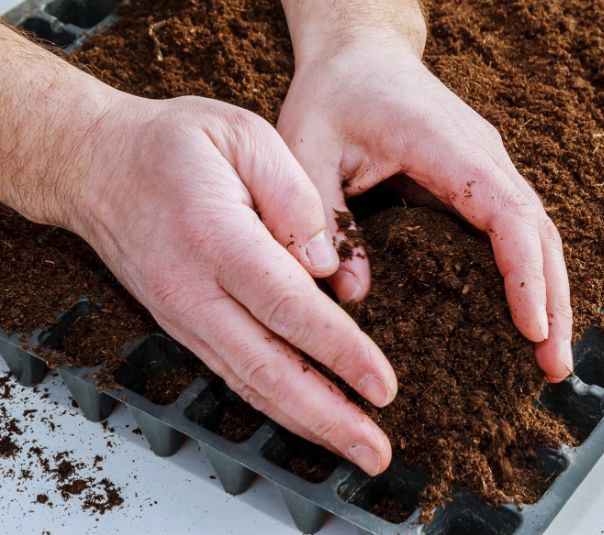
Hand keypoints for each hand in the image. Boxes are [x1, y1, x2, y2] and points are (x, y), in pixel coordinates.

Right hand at [69, 93, 395, 474]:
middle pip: (268, 369)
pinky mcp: (182, 324)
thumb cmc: (172, 145)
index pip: (288, 307)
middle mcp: (195, 289)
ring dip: (305, 421)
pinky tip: (310, 417)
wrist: (95, 166)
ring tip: (354, 446)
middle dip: (328, 416)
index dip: (340, 352)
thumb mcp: (243, 135)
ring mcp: (183, 314)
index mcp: (217, 237)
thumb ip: (293, 196)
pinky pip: (233, 373)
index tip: (383, 386)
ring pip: (249, 383)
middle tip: (375, 451)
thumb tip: (327, 267)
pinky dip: (275, 404)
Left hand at [278, 45, 573, 381]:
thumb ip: (324, 217)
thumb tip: (353, 295)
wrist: (359, 52)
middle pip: (537, 230)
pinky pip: (518, 227)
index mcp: (441, 143)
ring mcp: (487, 163)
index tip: (532, 327)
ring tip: (552, 356)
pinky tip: (530, 313)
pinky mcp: (481, 177)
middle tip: (555, 367)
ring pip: (538, 231)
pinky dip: (532, 272)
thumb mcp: (305, 148)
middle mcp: (480, 153)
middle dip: (553, 299)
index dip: (524, 271)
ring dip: (551, 292)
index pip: (503, 210)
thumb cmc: (331, 97)